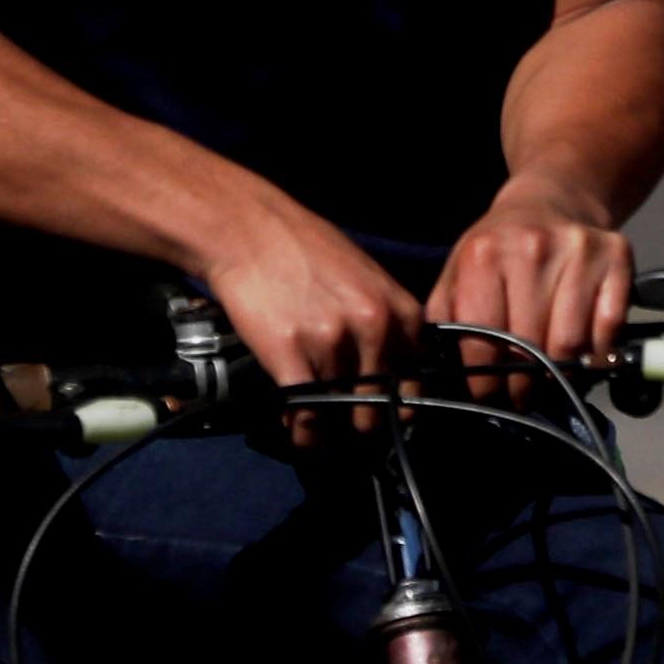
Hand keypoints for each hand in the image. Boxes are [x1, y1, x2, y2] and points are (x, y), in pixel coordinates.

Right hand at [196, 190, 425, 420]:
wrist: (249, 229)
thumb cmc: (305, 251)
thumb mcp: (368, 280)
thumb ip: (389, 325)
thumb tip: (395, 377)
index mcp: (401, 312)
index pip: (414, 387)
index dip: (394, 412)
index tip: (377, 421)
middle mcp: (374, 328)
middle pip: (380, 408)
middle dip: (361, 426)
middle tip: (344, 431)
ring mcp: (333, 341)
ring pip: (341, 415)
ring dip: (329, 431)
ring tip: (318, 431)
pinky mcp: (290, 352)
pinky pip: (306, 414)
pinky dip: (302, 434)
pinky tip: (296, 434)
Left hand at [428, 172, 633, 400]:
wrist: (550, 201)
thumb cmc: (499, 249)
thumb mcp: (457, 274)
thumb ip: (446, 321)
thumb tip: (443, 375)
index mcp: (484, 255)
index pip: (483, 340)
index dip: (485, 380)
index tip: (489, 397)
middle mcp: (532, 248)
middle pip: (529, 346)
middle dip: (522, 384)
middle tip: (520, 395)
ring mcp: (577, 250)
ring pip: (570, 343)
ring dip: (560, 373)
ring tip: (549, 378)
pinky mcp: (615, 256)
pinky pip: (608, 328)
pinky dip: (597, 353)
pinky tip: (582, 356)